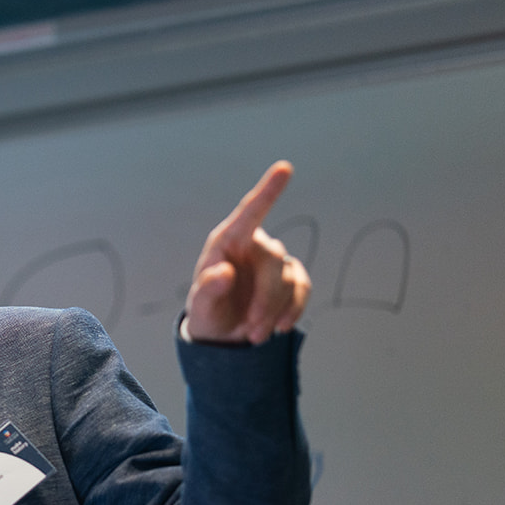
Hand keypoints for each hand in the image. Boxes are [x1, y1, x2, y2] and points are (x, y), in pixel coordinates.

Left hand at [184, 160, 310, 343]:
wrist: (223, 335)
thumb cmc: (209, 311)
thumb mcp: (201, 307)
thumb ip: (208, 290)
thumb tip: (224, 273)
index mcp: (228, 241)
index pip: (250, 211)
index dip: (268, 190)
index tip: (284, 168)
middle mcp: (254, 245)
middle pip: (274, 261)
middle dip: (265, 300)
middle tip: (251, 333)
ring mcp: (274, 261)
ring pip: (290, 279)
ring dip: (275, 312)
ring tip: (254, 336)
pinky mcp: (290, 278)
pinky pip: (302, 289)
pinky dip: (294, 311)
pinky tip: (279, 328)